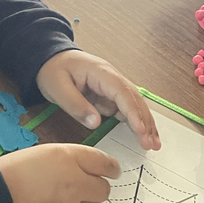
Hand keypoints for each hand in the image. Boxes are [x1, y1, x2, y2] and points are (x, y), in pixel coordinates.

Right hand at [0, 143, 119, 202]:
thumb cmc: (9, 174)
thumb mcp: (41, 153)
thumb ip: (69, 159)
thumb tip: (88, 170)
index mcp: (67, 159)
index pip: (104, 163)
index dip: (111, 168)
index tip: (112, 172)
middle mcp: (74, 185)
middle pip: (104, 190)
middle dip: (96, 189)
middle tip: (84, 188)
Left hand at [36, 50, 159, 150]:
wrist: (49, 58)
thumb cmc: (53, 70)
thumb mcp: (58, 88)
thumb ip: (76, 106)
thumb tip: (96, 123)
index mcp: (101, 72)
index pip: (123, 92)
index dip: (133, 112)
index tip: (141, 130)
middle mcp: (112, 77)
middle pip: (134, 99)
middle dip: (145, 121)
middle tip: (151, 143)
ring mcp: (112, 86)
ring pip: (134, 105)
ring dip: (145, 123)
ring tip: (154, 143)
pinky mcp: (109, 95)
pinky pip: (125, 109)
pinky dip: (135, 122)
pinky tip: (143, 135)